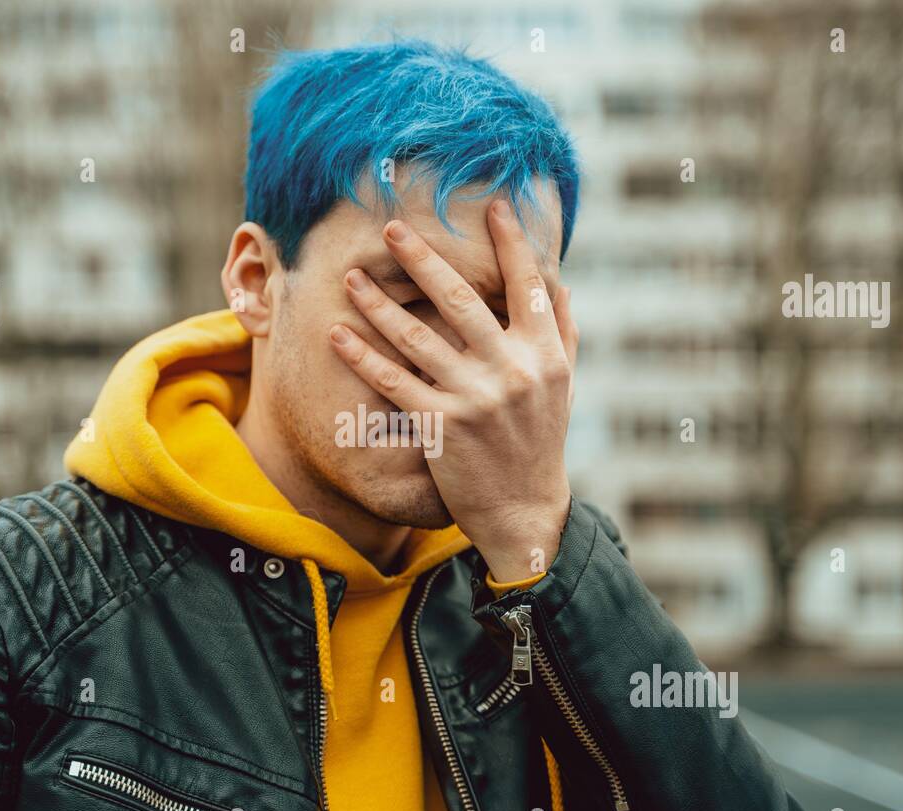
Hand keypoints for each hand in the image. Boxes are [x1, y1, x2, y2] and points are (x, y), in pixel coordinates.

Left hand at [328, 199, 577, 581]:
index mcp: (545, 355)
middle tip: (392, 228)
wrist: (524, 511)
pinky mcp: (442, 426)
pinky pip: (394, 383)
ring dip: (379, 303)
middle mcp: (513, 371)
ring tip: (352, 277)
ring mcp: (476, 399)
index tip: (491, 206)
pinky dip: (363, 356)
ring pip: (418, 338)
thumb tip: (560, 280)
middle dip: (423, 260)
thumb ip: (563, 332)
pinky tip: (338, 334)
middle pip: (462, 300)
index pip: (529, 286)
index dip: (511, 243)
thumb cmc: (541, 443)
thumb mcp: (564, 387)